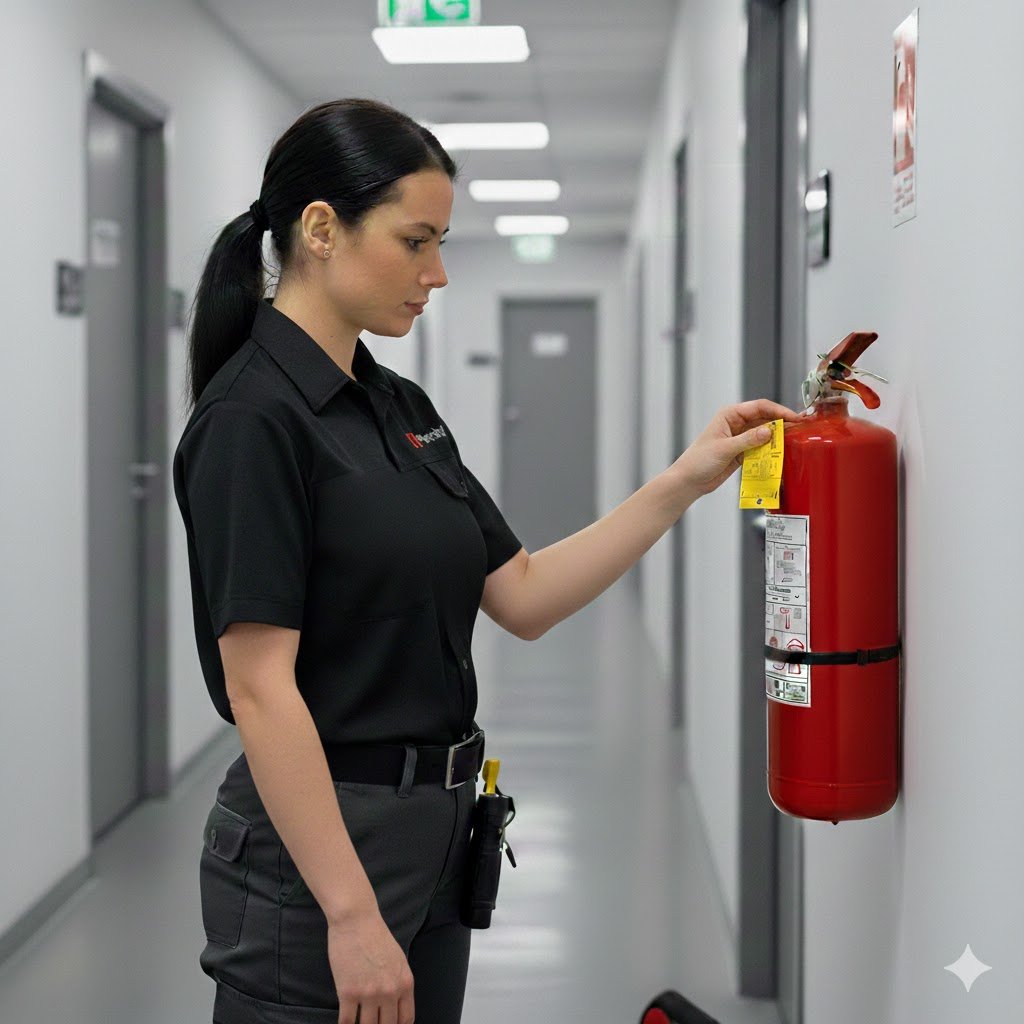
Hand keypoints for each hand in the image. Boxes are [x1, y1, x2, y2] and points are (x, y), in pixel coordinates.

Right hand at [328, 909, 414, 1023]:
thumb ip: (399, 983)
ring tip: (359, 1023)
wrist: (356, 920)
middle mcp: (390, 991)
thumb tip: (396, 1006)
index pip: (406, 1019)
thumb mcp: (398, 959)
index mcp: (405, 983)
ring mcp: (369, 994)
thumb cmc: (376, 936)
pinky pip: (347, 1022)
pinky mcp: (348, 993)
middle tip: (373, 1023)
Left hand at [672, 399, 803, 497]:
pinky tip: (781, 454)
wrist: (689, 481)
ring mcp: (740, 438)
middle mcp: (736, 424)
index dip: (778, 411)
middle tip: (800, 430)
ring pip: (765, 434)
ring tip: (795, 441)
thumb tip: (769, 431)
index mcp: (730, 415)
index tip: (794, 418)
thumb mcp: (724, 449)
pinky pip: (761, 448)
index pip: (759, 407)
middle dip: (782, 423)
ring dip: (777, 438)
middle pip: (765, 419)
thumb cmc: (699, 460)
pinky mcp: (742, 452)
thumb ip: (748, 440)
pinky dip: (770, 450)